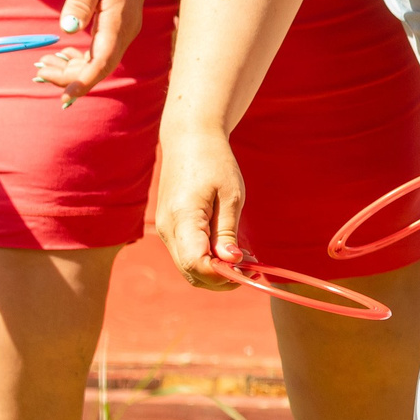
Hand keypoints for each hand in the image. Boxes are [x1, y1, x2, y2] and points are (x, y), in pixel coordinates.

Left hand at [34, 0, 153, 105]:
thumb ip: (80, 1)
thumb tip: (68, 28)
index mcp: (119, 19)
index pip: (104, 61)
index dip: (85, 81)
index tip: (65, 95)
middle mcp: (125, 29)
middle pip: (100, 66)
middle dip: (72, 76)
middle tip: (41, 72)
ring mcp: (123, 28)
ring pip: (100, 60)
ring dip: (74, 68)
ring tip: (45, 65)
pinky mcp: (118, 24)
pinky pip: (101, 50)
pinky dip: (81, 57)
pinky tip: (62, 54)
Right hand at [148, 121, 248, 290]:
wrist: (189, 139)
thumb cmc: (214, 161)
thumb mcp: (230, 194)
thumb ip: (227, 230)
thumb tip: (231, 261)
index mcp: (183, 218)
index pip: (196, 263)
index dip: (222, 275)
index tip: (249, 270)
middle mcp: (168, 229)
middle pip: (192, 273)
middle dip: (222, 279)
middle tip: (253, 270)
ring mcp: (166, 230)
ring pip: (189, 268)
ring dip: (217, 272)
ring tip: (246, 259)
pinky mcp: (170, 229)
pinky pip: (188, 255)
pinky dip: (208, 260)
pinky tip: (230, 250)